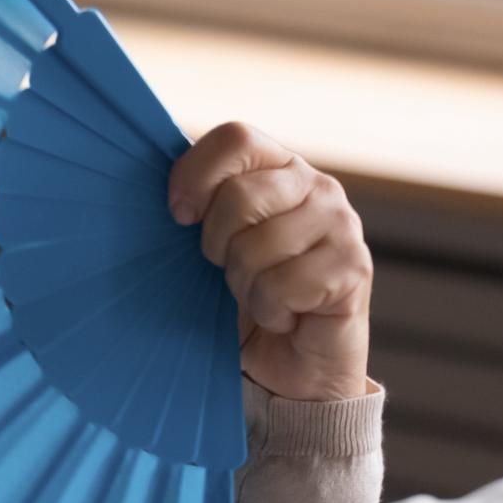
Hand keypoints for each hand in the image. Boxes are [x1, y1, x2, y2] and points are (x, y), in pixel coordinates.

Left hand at [167, 120, 373, 402]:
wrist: (286, 364)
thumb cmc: (240, 299)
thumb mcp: (208, 247)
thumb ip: (194, 210)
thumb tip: (147, 193)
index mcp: (279, 168)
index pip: (235, 138)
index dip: (196, 176)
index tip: (179, 217)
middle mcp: (317, 187)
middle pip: (239, 196)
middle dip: (217, 247)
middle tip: (229, 272)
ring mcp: (342, 225)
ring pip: (257, 246)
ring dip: (244, 285)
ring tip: (260, 296)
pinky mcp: (354, 268)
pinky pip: (282, 285)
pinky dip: (270, 311)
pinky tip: (284, 316)